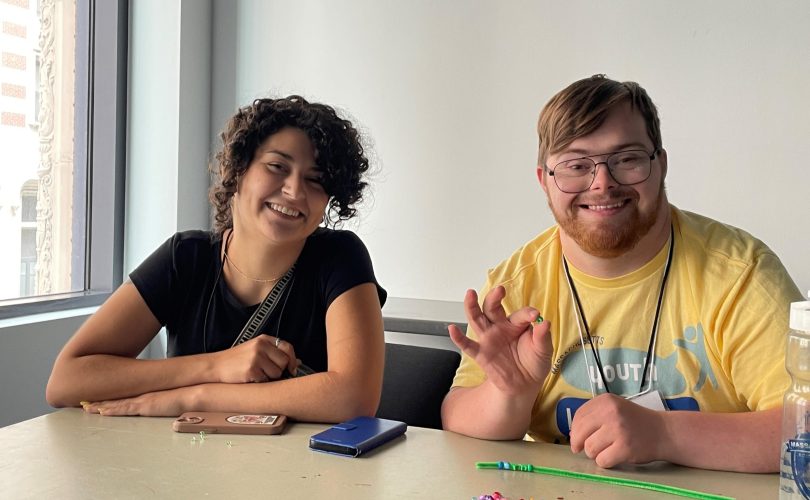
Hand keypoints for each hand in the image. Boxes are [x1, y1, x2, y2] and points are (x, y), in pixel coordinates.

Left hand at [80, 386, 195, 416]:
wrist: (192, 394)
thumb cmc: (184, 399)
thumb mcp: (170, 403)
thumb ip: (163, 405)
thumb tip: (161, 409)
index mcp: (145, 397)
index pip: (123, 399)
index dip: (109, 400)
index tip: (97, 401)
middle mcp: (141, 397)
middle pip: (115, 400)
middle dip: (99, 402)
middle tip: (83, 403)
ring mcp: (141, 401)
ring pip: (115, 404)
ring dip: (100, 406)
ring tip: (85, 407)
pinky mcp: (144, 406)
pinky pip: (123, 408)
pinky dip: (111, 410)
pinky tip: (100, 411)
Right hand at [211, 335, 297, 383]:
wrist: (215, 366)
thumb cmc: (236, 360)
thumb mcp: (255, 350)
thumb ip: (274, 354)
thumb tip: (297, 362)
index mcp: (263, 339)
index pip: (287, 347)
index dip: (292, 359)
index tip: (292, 368)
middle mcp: (261, 346)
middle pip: (284, 362)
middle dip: (279, 370)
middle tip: (267, 372)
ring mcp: (256, 357)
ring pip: (277, 373)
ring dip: (269, 378)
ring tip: (256, 374)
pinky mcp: (251, 370)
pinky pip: (266, 381)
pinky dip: (260, 382)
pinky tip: (250, 378)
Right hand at [448, 286, 551, 395]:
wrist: (524, 385)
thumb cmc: (533, 363)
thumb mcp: (544, 350)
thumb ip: (542, 336)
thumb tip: (544, 322)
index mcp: (516, 324)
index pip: (520, 314)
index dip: (527, 313)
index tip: (535, 315)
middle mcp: (500, 327)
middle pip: (492, 308)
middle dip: (494, 298)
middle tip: (499, 290)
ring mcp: (489, 339)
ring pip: (477, 319)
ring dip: (472, 306)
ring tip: (470, 294)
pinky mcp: (481, 354)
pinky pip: (467, 345)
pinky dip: (458, 338)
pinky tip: (452, 329)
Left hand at [569, 393, 665, 467]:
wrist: (664, 432)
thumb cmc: (635, 421)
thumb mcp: (614, 408)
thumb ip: (594, 416)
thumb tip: (572, 434)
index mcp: (605, 400)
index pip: (578, 417)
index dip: (575, 431)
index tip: (578, 438)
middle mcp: (610, 412)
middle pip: (580, 434)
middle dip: (581, 444)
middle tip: (587, 449)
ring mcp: (618, 430)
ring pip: (589, 449)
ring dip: (595, 453)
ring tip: (607, 449)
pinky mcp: (625, 448)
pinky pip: (602, 460)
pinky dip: (606, 461)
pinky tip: (615, 456)